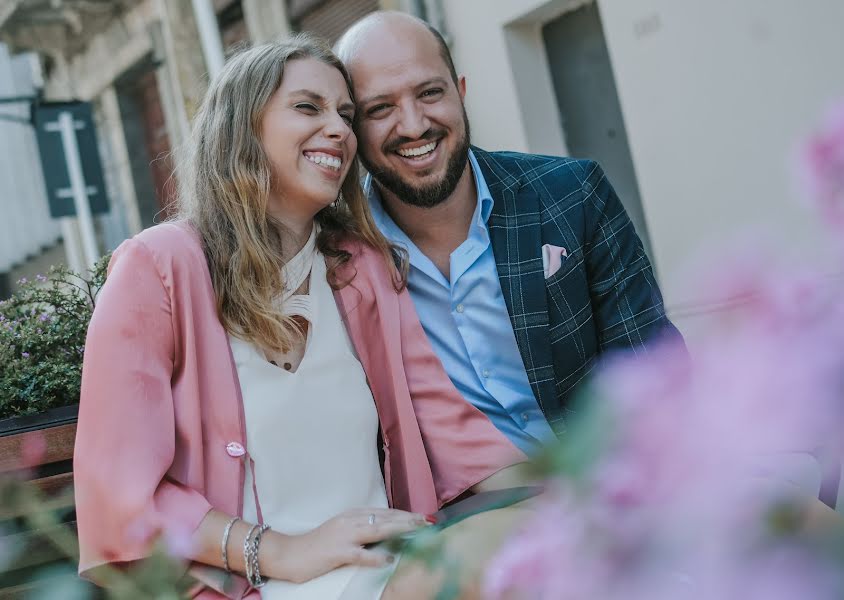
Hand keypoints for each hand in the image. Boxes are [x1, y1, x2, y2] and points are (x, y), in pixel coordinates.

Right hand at [270, 508, 429, 583]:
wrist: (290, 553)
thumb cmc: (317, 545)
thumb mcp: (341, 531)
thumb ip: (361, 529)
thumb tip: (386, 532)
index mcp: (351, 515)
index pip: (383, 511)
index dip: (404, 513)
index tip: (422, 516)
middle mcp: (350, 521)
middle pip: (384, 517)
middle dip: (407, 518)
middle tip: (427, 520)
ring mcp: (343, 535)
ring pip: (376, 529)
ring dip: (399, 529)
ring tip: (417, 530)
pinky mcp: (337, 552)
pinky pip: (360, 554)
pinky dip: (375, 555)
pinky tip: (388, 558)